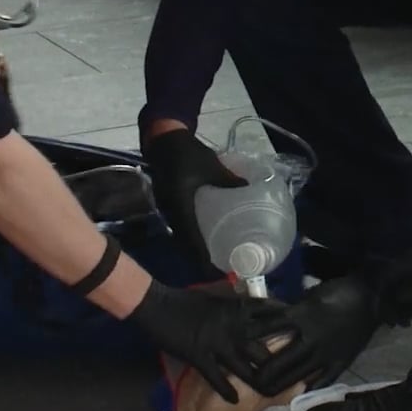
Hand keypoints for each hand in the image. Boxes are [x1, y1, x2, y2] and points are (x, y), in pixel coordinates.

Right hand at [128, 281, 293, 402]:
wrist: (158, 305)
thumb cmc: (186, 300)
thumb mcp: (217, 298)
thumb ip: (235, 305)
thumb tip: (251, 309)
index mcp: (237, 311)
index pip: (269, 313)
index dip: (286, 322)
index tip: (304, 329)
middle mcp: (233, 329)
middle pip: (264, 348)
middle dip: (279, 362)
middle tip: (295, 375)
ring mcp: (218, 345)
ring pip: (246, 368)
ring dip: (259, 382)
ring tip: (272, 394)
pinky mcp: (200, 358)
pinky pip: (217, 378)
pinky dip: (226, 390)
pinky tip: (234, 400)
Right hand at [142, 127, 245, 272]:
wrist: (163, 139)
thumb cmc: (187, 152)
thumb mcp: (211, 165)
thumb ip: (228, 179)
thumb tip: (248, 189)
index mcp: (180, 205)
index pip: (191, 239)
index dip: (203, 258)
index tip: (217, 272)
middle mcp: (171, 212)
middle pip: (185, 244)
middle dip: (200, 260)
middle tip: (220, 270)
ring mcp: (167, 210)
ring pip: (182, 237)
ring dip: (195, 250)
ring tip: (213, 259)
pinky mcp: (168, 205)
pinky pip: (180, 227)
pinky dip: (191, 237)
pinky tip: (204, 237)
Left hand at [250, 274, 386, 392]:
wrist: (371, 297)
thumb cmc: (339, 291)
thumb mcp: (310, 296)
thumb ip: (293, 310)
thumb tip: (275, 319)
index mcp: (301, 317)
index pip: (269, 329)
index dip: (253, 338)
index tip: (238, 345)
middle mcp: (310, 338)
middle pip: (281, 361)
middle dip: (264, 373)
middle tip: (250, 382)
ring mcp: (326, 353)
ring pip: (299, 374)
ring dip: (282, 384)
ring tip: (267, 393)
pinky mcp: (341, 362)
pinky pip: (324, 379)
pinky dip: (312, 388)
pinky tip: (301, 396)